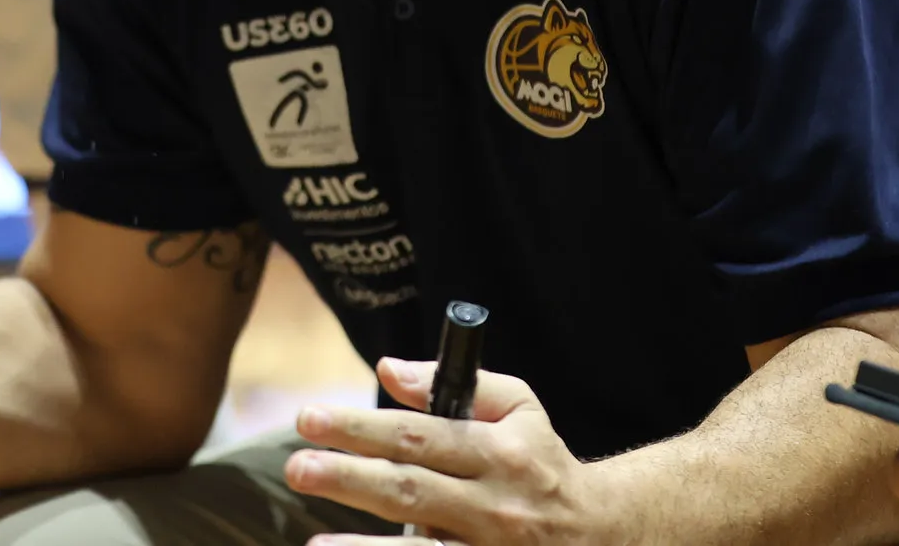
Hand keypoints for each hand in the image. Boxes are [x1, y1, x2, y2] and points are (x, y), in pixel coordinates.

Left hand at [284, 356, 608, 544]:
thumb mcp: (518, 408)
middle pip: (411, 491)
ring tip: (314, 545)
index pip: (420, 436)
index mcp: (499, 453)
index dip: (362, 428)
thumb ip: (457, 385)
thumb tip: (387, 370)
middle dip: (350, 479)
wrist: (601, 533)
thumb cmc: (541, 462)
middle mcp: (494, 507)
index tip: (309, 418)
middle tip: (297, 467)